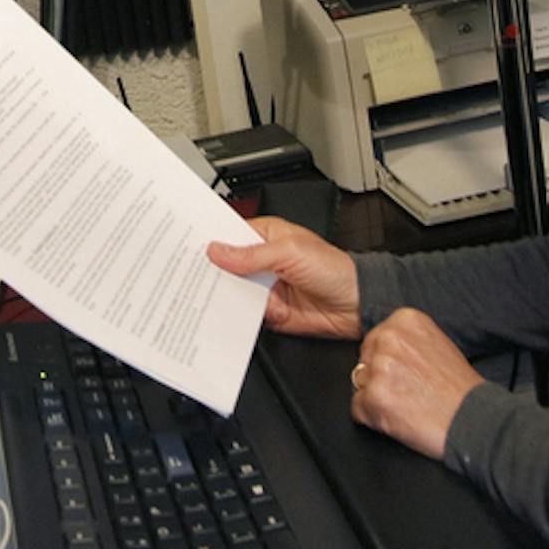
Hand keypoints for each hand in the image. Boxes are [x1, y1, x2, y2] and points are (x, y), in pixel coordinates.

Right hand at [206, 215, 361, 338]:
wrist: (357, 305)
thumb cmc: (335, 269)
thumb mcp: (290, 253)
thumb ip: (252, 255)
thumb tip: (219, 250)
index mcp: (267, 236)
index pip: (230, 235)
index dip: (212, 240)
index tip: (191, 245)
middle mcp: (263, 261)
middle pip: (228, 264)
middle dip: (215, 270)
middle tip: (196, 272)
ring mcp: (265, 286)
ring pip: (234, 290)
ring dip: (229, 293)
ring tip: (220, 294)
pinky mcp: (269, 310)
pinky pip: (246, 312)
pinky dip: (243, 314)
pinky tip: (246, 312)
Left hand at [350, 308, 483, 460]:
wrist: (474, 419)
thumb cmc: (460, 389)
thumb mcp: (436, 344)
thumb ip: (406, 340)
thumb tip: (380, 349)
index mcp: (404, 320)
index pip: (374, 341)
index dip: (388, 362)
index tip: (406, 373)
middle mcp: (389, 338)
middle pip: (364, 361)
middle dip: (379, 378)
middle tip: (407, 391)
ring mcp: (379, 367)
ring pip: (359, 384)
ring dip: (377, 398)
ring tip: (407, 404)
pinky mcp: (373, 397)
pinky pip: (357, 409)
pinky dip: (374, 418)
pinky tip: (399, 416)